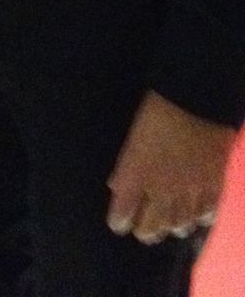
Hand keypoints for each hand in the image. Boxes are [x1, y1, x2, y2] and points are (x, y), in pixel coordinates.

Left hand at [106, 90, 235, 242]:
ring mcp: (189, 192)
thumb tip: (117, 187)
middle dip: (145, 231)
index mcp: (136, 176)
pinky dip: (199, 217)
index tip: (119, 222)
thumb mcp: (133, 138)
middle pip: (151, 229)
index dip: (119, 221)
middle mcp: (161, 191)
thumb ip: (126, 168)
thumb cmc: (156, 112)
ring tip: (170, 220)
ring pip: (179, 227)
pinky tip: (196, 212)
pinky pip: (206, 216)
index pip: (122, 215)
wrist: (196, 102)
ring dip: (172, 225)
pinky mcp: (214, 188)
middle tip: (143, 227)